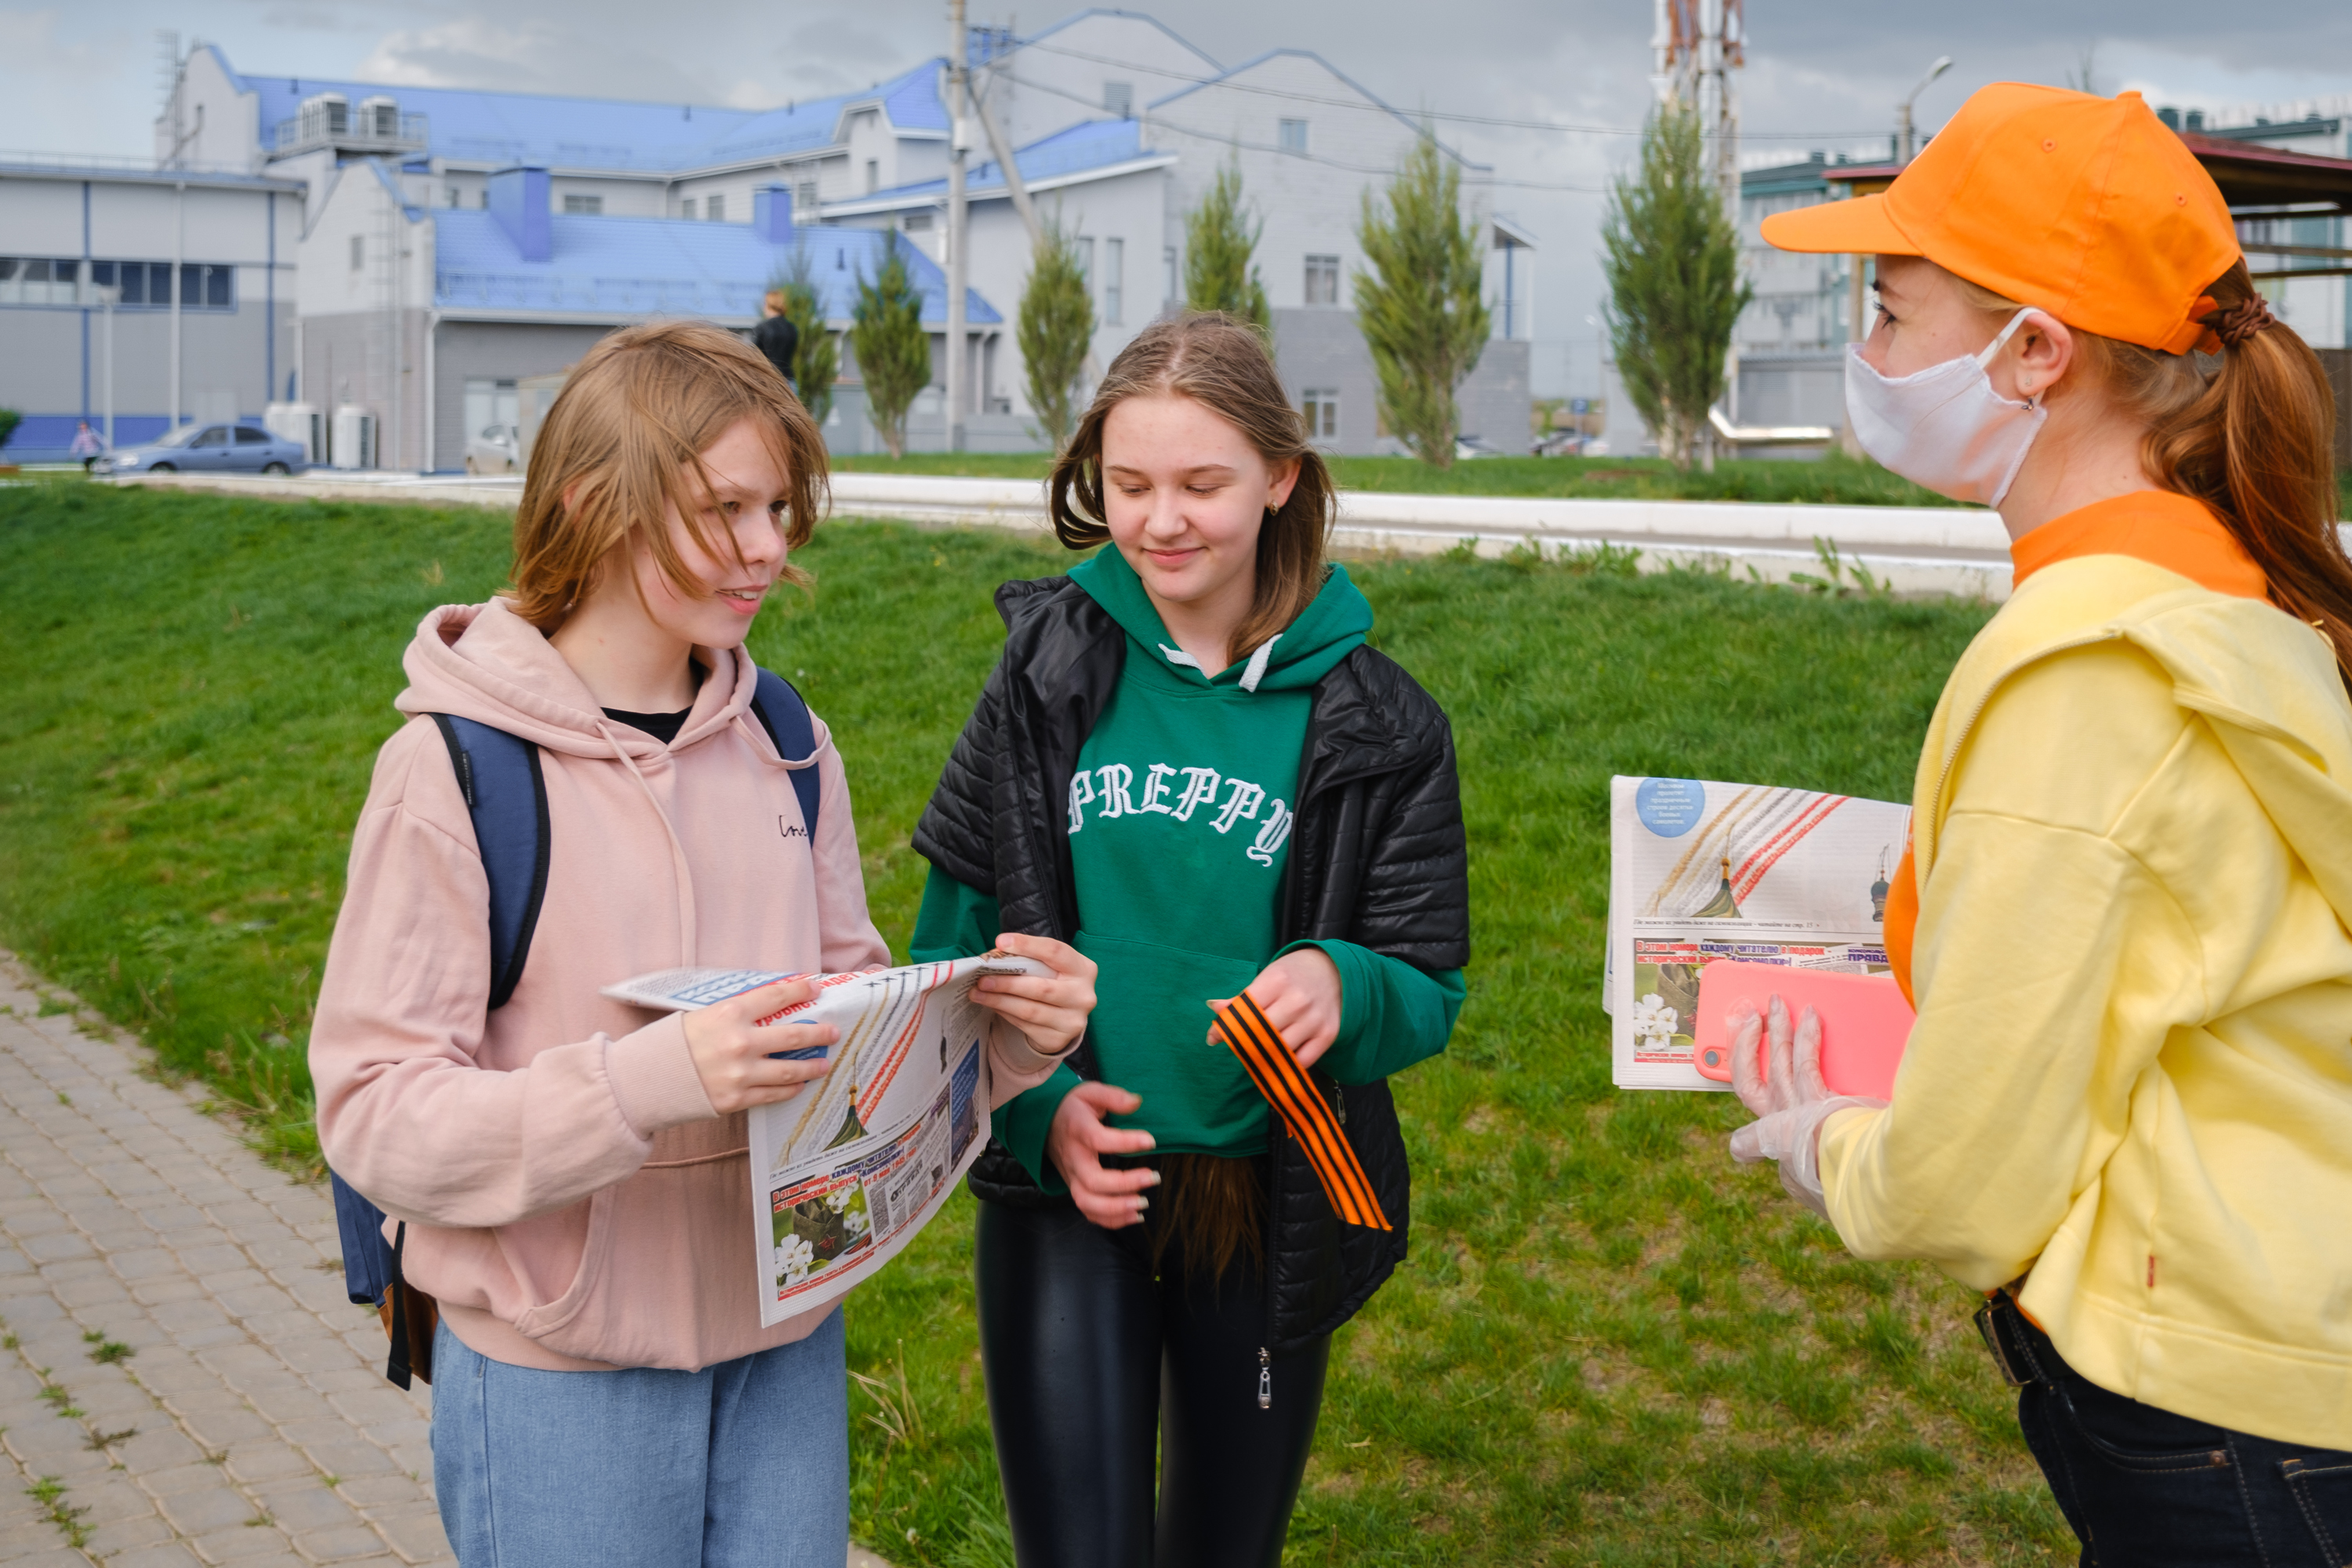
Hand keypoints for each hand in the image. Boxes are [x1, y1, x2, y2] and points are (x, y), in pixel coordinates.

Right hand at [681, 977, 839, 1114]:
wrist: (647, 1078)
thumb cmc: (676, 1042)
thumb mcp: (705, 1015)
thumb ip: (739, 1014)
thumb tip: (774, 1008)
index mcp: (729, 1014)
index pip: (776, 996)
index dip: (800, 990)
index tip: (816, 988)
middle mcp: (739, 1042)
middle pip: (792, 1034)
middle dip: (819, 1032)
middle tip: (834, 1031)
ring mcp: (739, 1074)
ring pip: (789, 1070)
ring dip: (811, 1066)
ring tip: (824, 1063)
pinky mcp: (736, 1099)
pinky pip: (773, 1094)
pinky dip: (790, 1088)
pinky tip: (799, 1083)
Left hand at [970, 933, 1097, 1060]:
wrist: (1065, 1018)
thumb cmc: (1054, 983)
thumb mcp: (1050, 968)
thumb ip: (1028, 959)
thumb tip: (993, 956)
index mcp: (1083, 969)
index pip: (1055, 952)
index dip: (1027, 945)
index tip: (1001, 942)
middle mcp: (1083, 995)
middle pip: (1041, 988)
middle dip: (1007, 983)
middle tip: (982, 979)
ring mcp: (1072, 1020)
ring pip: (1029, 1010)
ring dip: (999, 1001)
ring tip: (978, 994)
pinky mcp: (1058, 1039)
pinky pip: (1025, 1025)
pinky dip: (1005, 1014)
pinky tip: (993, 1005)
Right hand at [1045, 1081, 1159, 1228]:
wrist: (1043, 1122)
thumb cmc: (1073, 1107)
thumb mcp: (1090, 1092)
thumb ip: (1113, 1096)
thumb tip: (1137, 1102)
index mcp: (1077, 1130)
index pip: (1098, 1140)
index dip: (1125, 1142)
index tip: (1151, 1141)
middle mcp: (1073, 1158)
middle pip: (1093, 1181)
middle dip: (1124, 1185)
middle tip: (1152, 1177)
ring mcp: (1072, 1176)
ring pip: (1087, 1202)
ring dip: (1116, 1209)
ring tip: (1143, 1203)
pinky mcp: (1075, 1188)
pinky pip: (1088, 1212)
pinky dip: (1111, 1220)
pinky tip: (1134, 1216)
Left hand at [1208, 947, 1341, 1068]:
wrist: (1335, 971)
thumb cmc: (1293, 975)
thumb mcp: (1267, 977)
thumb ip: (1241, 998)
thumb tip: (1214, 1008)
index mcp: (1277, 981)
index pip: (1245, 1011)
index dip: (1226, 1028)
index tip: (1214, 1038)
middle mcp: (1297, 1001)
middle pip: (1261, 1034)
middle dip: (1244, 1044)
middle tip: (1237, 1047)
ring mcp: (1314, 1019)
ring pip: (1280, 1050)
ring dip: (1264, 1056)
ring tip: (1257, 1053)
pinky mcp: (1328, 1034)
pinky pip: (1303, 1061)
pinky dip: (1288, 1063)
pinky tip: (1280, 1056)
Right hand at [1725, 994, 1885, 1219]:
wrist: (1846, 1184)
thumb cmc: (1838, 1189)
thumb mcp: (1821, 1193)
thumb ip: (1815, 1183)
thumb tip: (1811, 1174)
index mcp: (1776, 1151)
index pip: (1751, 1138)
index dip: (1746, 1130)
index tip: (1743, 1138)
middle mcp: (1777, 1126)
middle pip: (1752, 1080)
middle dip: (1749, 1047)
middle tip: (1751, 1018)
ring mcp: (1792, 1108)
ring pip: (1778, 1060)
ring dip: (1777, 1029)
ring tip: (1778, 1004)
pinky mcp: (1814, 1096)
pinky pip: (1806, 1058)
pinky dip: (1807, 1036)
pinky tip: (1812, 1017)